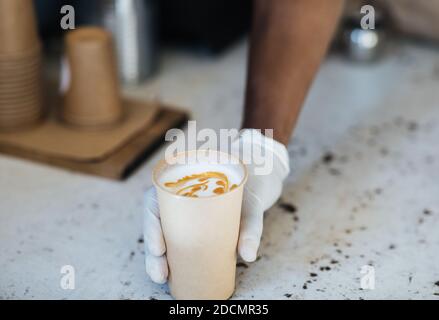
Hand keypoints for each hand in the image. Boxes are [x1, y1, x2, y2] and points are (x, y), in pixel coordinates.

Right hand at [143, 129, 289, 282]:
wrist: (257, 181)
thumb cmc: (249, 186)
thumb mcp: (251, 202)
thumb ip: (251, 226)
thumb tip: (248, 256)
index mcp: (183, 182)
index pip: (154, 201)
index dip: (151, 226)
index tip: (159, 248)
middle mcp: (177, 197)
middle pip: (154, 223)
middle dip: (152, 251)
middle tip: (160, 273)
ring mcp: (183, 212)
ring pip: (161, 234)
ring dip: (156, 258)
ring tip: (162, 276)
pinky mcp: (191, 225)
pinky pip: (174, 239)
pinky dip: (169, 256)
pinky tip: (169, 273)